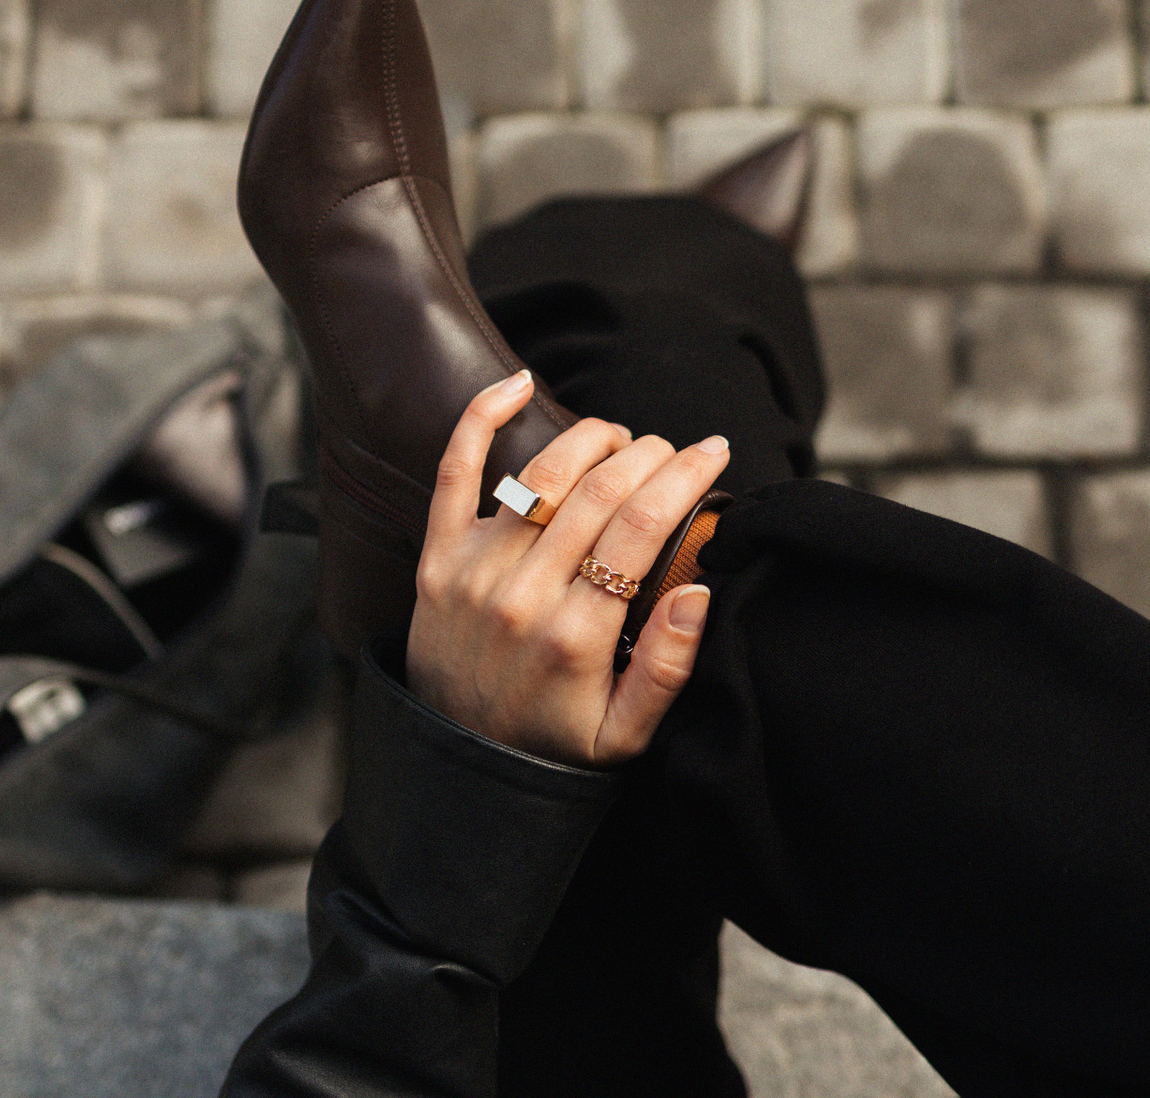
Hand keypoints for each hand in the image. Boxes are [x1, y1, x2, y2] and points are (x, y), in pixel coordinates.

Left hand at [406, 370, 728, 767]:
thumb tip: (701, 592)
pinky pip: (454, 473)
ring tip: (625, 440)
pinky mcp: (435, 560)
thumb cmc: (553, 749)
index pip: (641, 527)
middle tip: (678, 449)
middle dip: (650, 454)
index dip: (684, 477)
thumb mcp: (624, 735)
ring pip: (543, 474)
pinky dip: (481, 419)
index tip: (714, 452)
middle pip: (600, 492)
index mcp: (575, 634)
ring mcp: (472, 571)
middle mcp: (521, 594)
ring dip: (592, 439)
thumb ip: (667, 668)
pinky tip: (518, 384)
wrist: (458, 767)